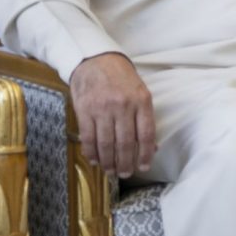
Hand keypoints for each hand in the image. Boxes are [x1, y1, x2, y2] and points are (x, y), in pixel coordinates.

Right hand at [72, 53, 155, 177]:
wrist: (96, 61)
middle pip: (125, 143)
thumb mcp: (140, 94)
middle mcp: (123, 106)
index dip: (145, 154)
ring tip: (111, 171)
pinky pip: (88, 138)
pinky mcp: (84, 111)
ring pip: (106, 143)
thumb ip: (144, 119)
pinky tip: (95, 160)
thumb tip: (151, 147)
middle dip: (125, 163)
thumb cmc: (122, 79)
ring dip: (108, 161)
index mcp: (142, 101)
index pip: (146, 134)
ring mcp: (102, 109)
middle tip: (124, 174)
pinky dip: (91, 152)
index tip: (143, 167)